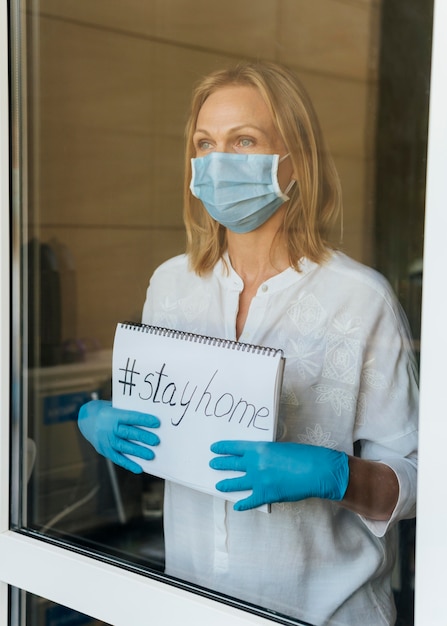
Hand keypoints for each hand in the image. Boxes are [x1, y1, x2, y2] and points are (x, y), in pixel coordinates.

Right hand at [78, 400, 159, 473]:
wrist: (86, 420)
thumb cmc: (107, 412)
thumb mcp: (115, 407)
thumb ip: (128, 413)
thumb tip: (149, 419)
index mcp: (113, 415)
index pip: (130, 417)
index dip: (143, 420)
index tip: (156, 423)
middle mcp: (108, 428)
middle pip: (127, 433)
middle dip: (143, 437)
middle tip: (156, 441)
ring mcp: (106, 441)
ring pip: (123, 447)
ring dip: (138, 452)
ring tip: (151, 455)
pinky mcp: (104, 450)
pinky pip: (117, 459)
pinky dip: (128, 464)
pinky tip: (139, 468)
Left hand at [209, 440, 348, 510]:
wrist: (316, 470)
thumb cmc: (303, 455)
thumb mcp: (280, 448)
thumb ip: (265, 454)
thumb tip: (256, 462)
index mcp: (259, 448)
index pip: (235, 447)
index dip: (223, 448)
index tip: (214, 448)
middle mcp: (255, 463)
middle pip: (232, 464)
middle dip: (221, 464)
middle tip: (213, 464)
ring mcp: (259, 480)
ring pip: (236, 483)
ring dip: (226, 484)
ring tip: (218, 485)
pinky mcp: (266, 495)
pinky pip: (249, 501)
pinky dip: (242, 504)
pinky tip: (237, 506)